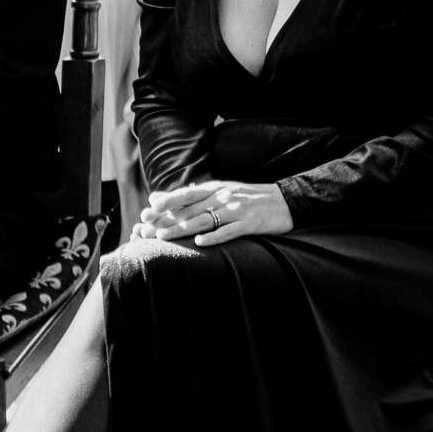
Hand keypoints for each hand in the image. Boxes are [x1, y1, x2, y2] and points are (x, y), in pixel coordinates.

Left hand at [140, 181, 292, 246]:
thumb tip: (160, 198)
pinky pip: (230, 231)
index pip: (185, 196)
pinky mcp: (250, 223)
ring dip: (182, 229)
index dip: (165, 204)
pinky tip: (200, 242)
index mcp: (216, 189)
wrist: (286, 200)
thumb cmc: (250, 198)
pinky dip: (214, 237)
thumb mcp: (222, 191)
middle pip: (190, 210)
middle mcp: (224, 197)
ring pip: (205, 220)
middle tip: (146, 232)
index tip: (146, 213)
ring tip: (163, 238)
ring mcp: (237, 210)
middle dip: (166, 221)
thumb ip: (192, 195)